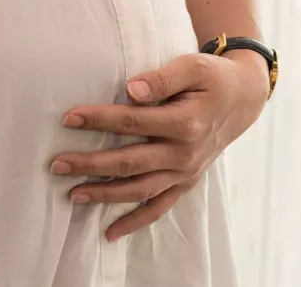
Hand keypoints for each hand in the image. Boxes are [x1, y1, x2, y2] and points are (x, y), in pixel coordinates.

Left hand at [49, 50, 268, 240]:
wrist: (243, 99)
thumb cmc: (213, 79)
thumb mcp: (193, 67)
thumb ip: (162, 79)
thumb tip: (131, 89)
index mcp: (186, 122)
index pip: (133, 122)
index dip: (99, 120)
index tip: (69, 118)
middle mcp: (185, 153)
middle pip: (130, 162)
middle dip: (90, 165)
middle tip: (57, 164)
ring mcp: (185, 172)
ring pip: (140, 189)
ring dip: (105, 194)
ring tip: (72, 194)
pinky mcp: (186, 182)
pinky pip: (159, 207)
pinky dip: (135, 222)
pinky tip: (110, 232)